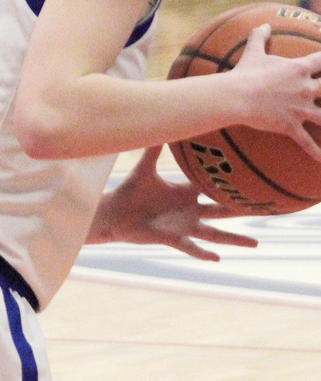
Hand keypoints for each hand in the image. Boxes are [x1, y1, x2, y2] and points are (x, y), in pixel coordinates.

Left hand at [90, 146, 257, 260]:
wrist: (114, 212)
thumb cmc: (130, 191)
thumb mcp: (143, 169)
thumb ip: (152, 149)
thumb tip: (158, 122)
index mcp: (185, 192)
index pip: (212, 187)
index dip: (230, 184)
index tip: (252, 179)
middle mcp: (189, 210)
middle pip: (221, 210)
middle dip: (241, 210)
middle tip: (266, 210)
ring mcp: (182, 226)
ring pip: (213, 234)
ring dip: (233, 239)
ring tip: (255, 242)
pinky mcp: (170, 238)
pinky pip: (189, 247)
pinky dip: (202, 252)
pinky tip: (217, 258)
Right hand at [229, 23, 320, 160]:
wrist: (236, 96)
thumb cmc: (243, 73)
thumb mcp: (252, 53)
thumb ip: (259, 38)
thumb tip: (262, 24)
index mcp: (299, 69)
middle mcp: (306, 88)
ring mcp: (301, 109)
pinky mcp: (291, 125)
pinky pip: (306, 142)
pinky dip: (315, 152)